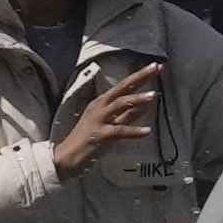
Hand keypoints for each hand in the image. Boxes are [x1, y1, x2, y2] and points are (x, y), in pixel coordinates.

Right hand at [49, 58, 166, 174]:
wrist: (66, 157)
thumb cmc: (89, 140)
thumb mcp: (111, 123)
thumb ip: (128, 114)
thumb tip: (147, 104)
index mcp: (102, 103)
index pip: (123, 86)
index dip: (139, 75)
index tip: (155, 65)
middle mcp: (100, 107)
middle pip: (122, 88)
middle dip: (139, 77)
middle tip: (156, 67)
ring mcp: (99, 120)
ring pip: (119, 105)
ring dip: (137, 99)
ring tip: (154, 94)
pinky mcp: (100, 135)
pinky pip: (119, 131)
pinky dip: (134, 131)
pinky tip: (147, 131)